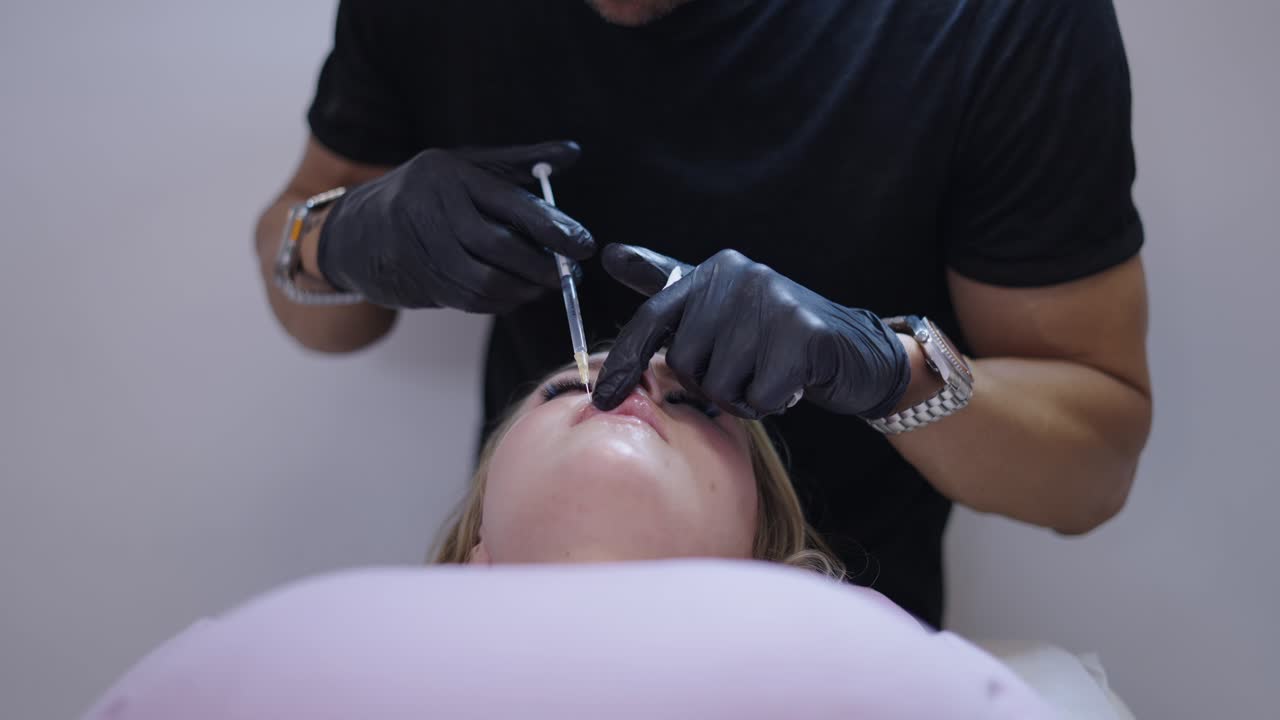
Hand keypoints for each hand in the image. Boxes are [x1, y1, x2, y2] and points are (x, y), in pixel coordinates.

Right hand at [317, 141, 594, 311]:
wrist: (356, 231)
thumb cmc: (429, 193)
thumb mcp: (469, 167)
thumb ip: (522, 163)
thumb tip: (572, 152)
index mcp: (450, 173)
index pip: (510, 202)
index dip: (552, 227)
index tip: (585, 245)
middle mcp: (430, 206)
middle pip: (497, 245)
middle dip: (541, 266)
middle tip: (569, 275)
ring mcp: (418, 246)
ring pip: (483, 278)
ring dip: (523, 289)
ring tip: (544, 286)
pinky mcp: (414, 279)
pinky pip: (467, 300)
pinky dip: (499, 303)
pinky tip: (514, 296)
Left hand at [593, 245, 911, 419]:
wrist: (859, 354)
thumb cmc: (779, 339)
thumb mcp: (722, 308)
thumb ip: (671, 285)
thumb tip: (611, 254)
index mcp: (714, 270)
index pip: (653, 318)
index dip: (624, 361)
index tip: (602, 397)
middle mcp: (740, 275)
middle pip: (686, 363)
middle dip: (711, 382)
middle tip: (746, 372)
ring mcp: (773, 301)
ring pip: (719, 384)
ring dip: (742, 397)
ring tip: (769, 376)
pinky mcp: (804, 334)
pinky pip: (758, 397)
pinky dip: (772, 404)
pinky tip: (792, 385)